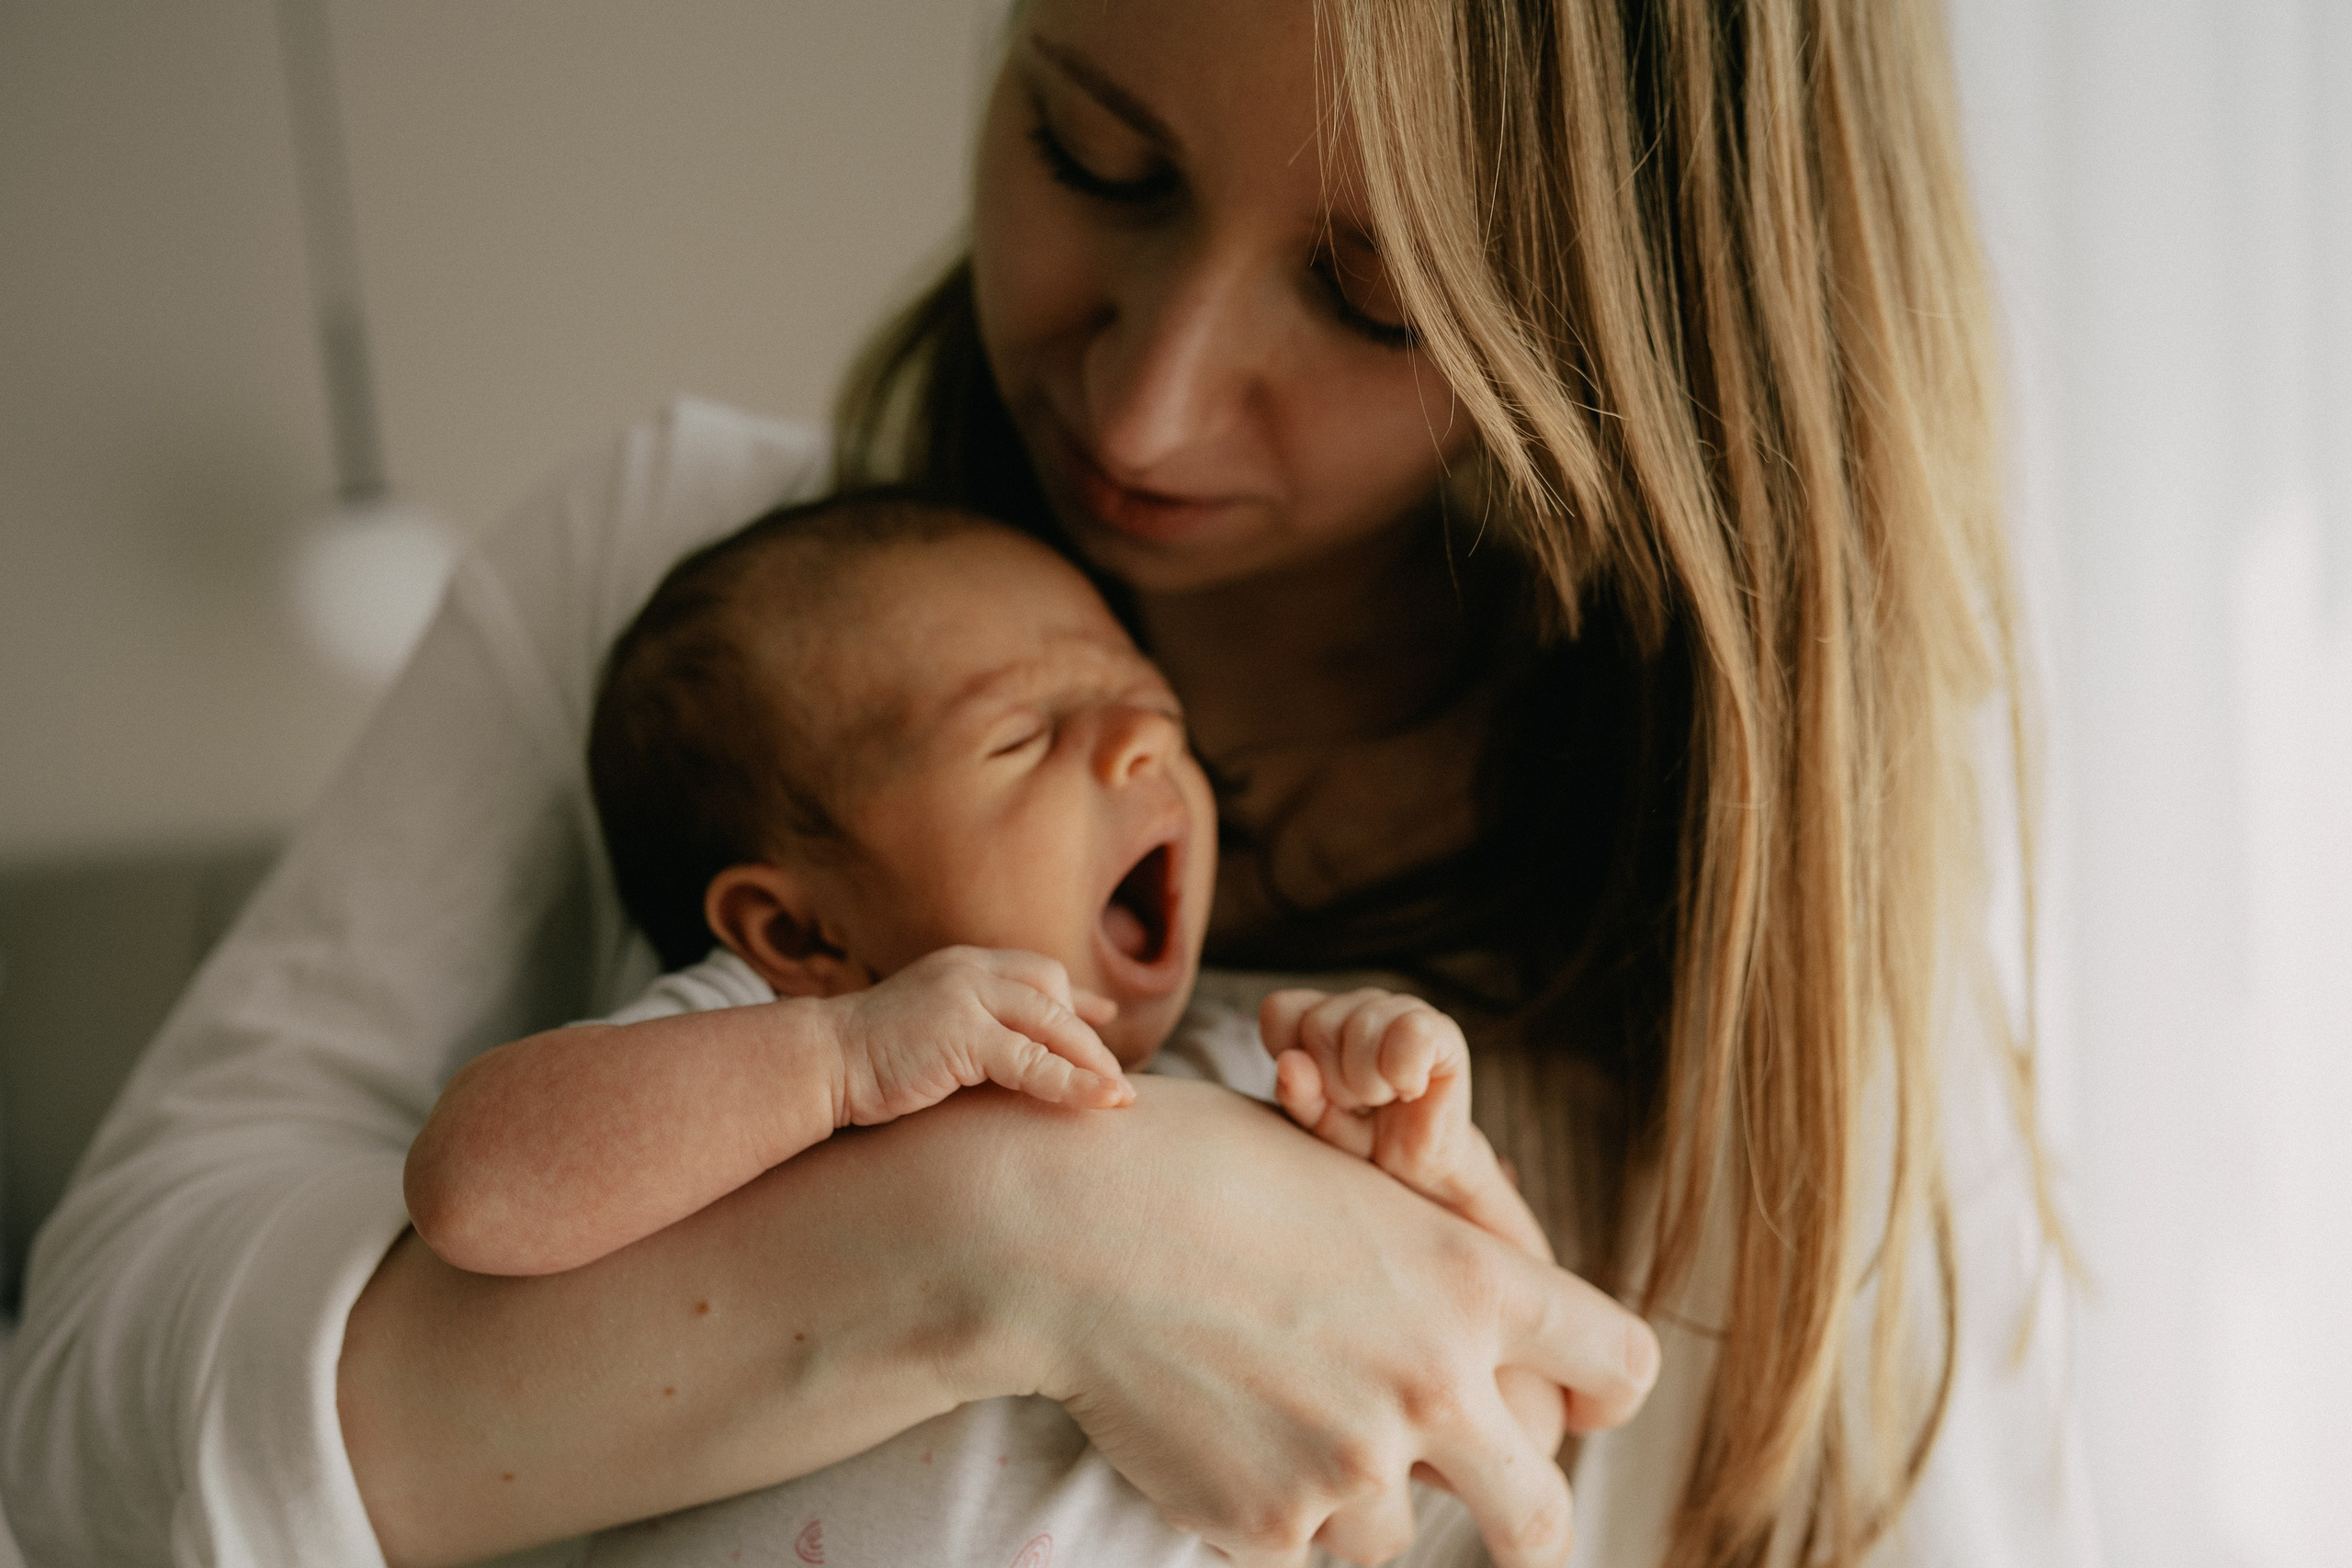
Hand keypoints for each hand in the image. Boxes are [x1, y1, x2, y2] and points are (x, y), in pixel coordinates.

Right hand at [827, 946, 1130, 1124]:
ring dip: (1091, 1062)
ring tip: (1119, 1096)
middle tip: (1114, 1078)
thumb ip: (968, 1031)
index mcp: (962, 966)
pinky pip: (1032, 1061)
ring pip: (1050, 1024)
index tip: (1103, 1017)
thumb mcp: (928, 1030)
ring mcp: (965, 996)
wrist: (820, 1063)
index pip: (1035, 973)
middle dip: (1087, 1038)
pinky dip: (1071, 1084)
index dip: (1074, 999)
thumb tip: (1010, 1061)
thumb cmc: (866, 1060)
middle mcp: (969, 970)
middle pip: (1052, 993)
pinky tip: (1100, 1101)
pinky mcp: (962, 1033)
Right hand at [938, 1077, 1660, 1567]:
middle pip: (1543, 1516)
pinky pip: (1294, 1546)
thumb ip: (1419, 1249)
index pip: (1617, 1362)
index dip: (1600, 1388)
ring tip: (1276, 1414)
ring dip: (1352, 1496)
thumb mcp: (1338, 1175)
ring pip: (1394, 1536)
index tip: (1571, 1399)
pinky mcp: (1267, 1524)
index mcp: (1470, 1278)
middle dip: (1524, 1523)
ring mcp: (1352, 1464)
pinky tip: (1211, 1429)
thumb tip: (1461, 1306)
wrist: (1061, 1227)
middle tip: (1490, 1511)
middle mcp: (1436, 1382)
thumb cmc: (1191, 1165)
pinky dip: (1264, 1507)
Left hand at [1261, 988, 1550, 1260]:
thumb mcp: (1316, 1121)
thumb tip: (1291, 1063)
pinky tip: (1410, 1092)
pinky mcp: (1443, 1032)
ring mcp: (1403, 1010)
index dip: (1290, 1058)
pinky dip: (1404, 1075)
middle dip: (1332, 1082)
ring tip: (1381, 1102)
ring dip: (1368, 1085)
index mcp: (1322, 1014)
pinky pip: (1411, 1034)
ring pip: (1362, 1027)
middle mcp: (1361, 1003)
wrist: (1419, 1175)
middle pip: (1319, 1023)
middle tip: (1356, 1106)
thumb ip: (1297, 1093)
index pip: (1280, 1010)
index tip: (1315, 1093)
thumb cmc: (1361, 1138)